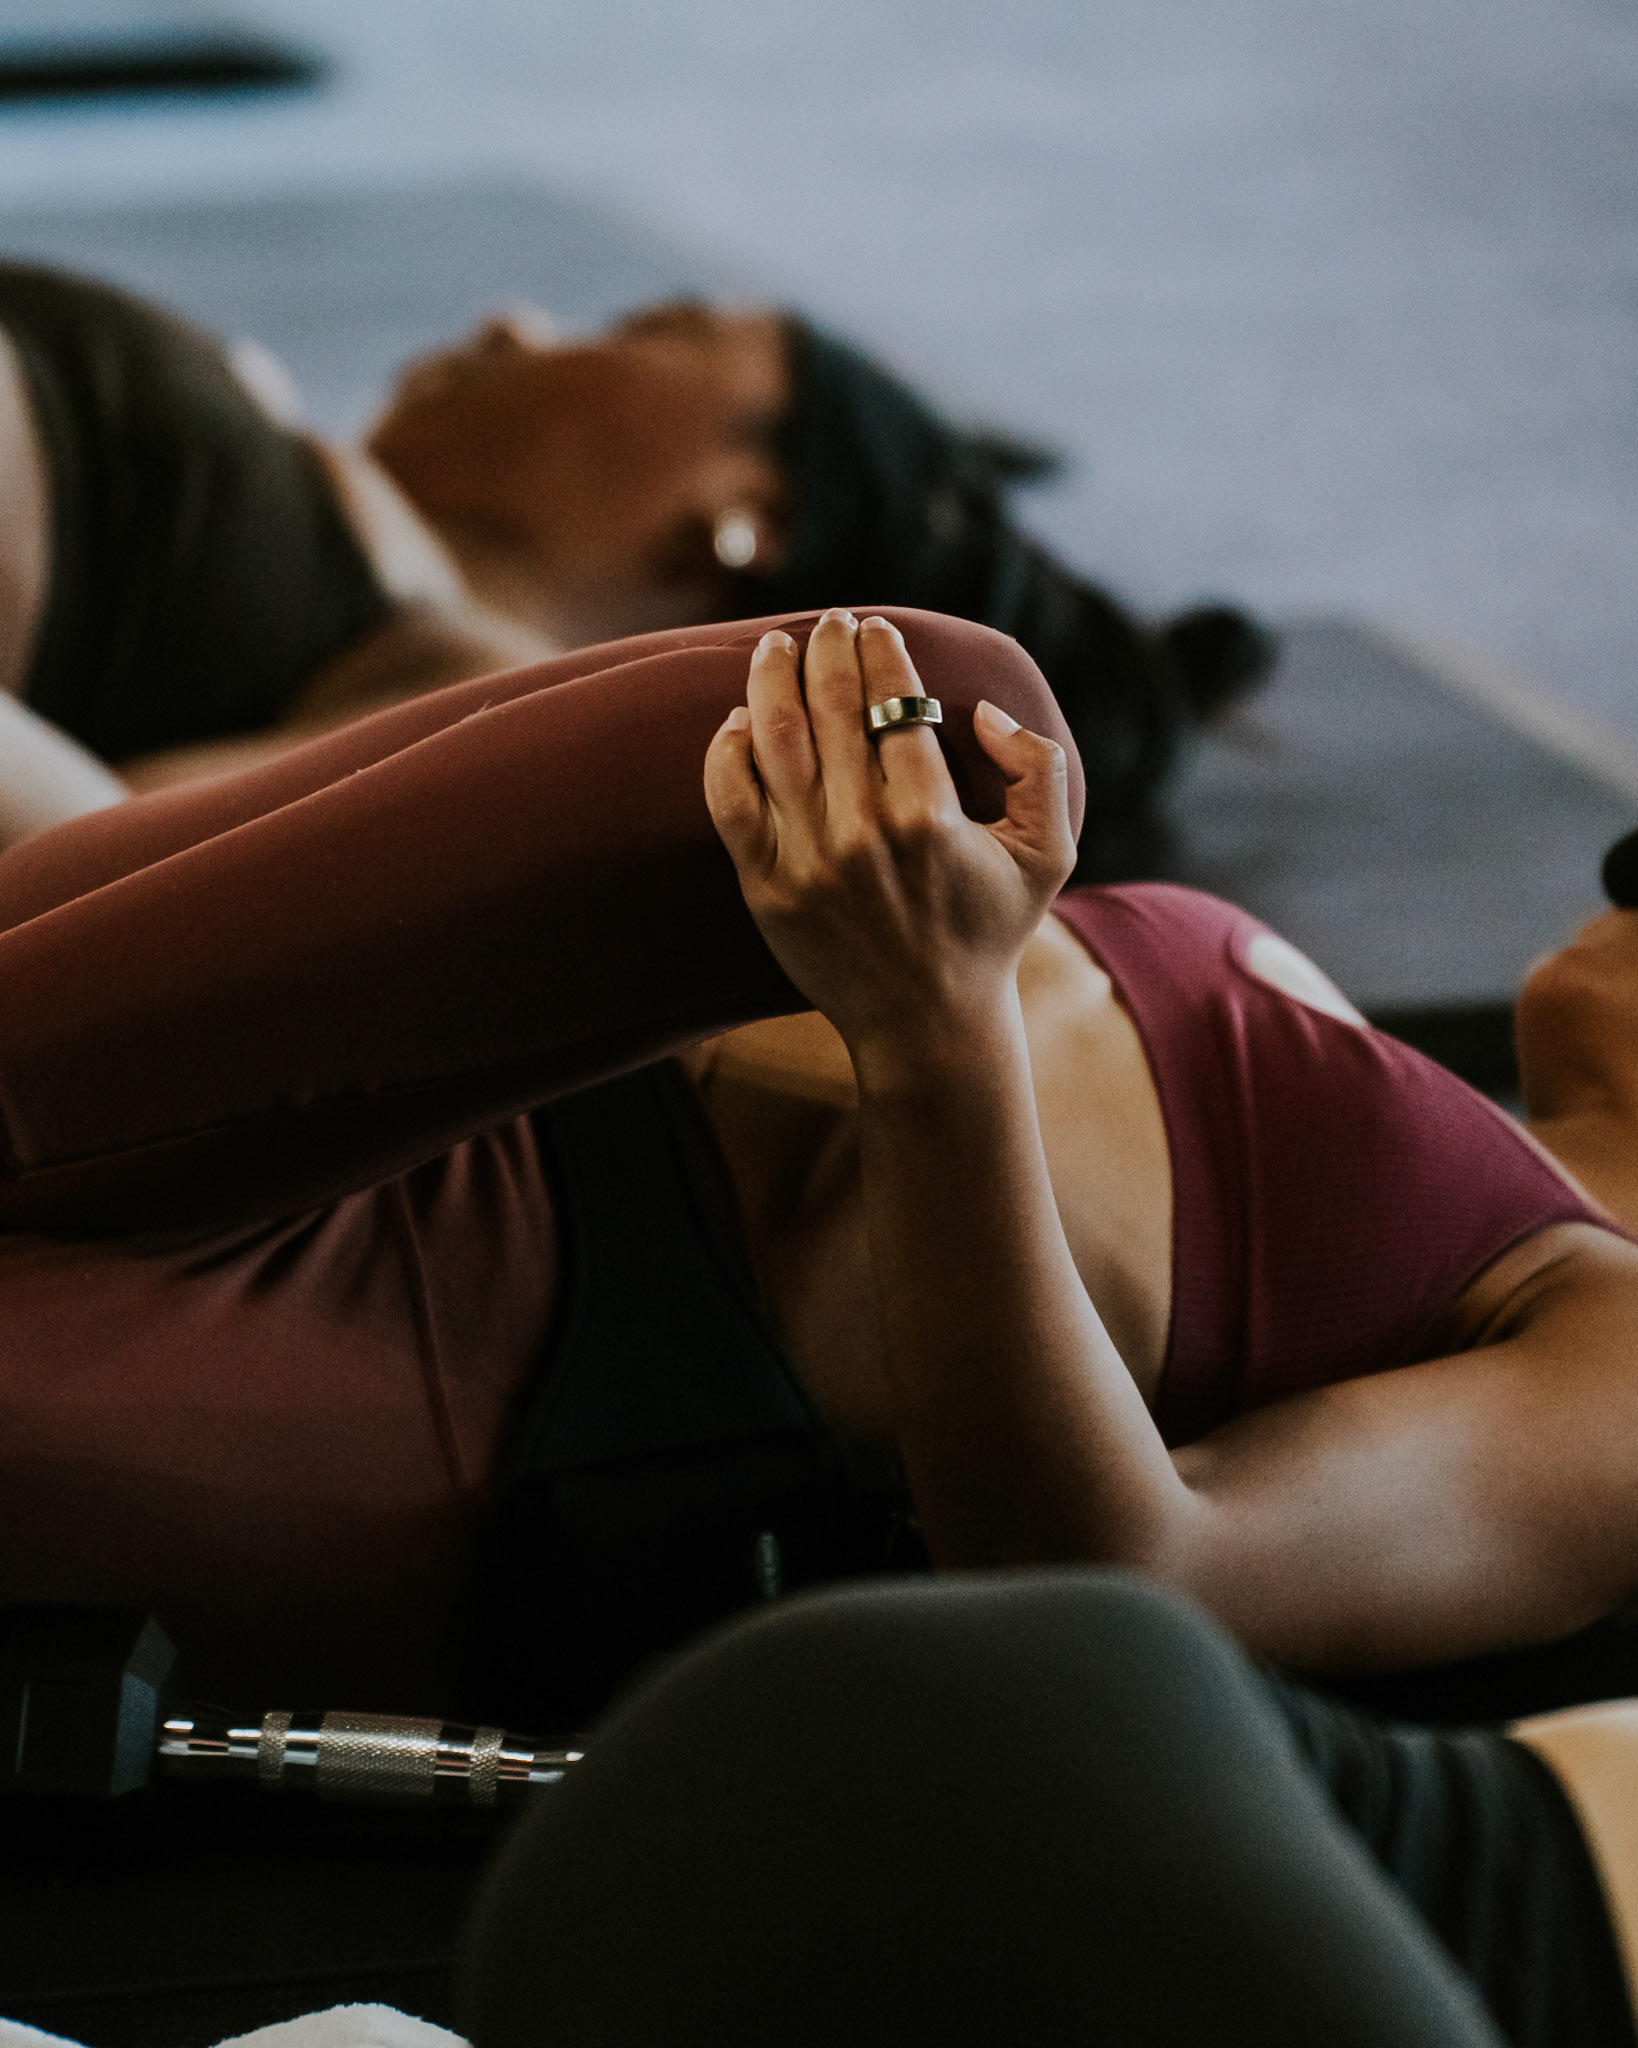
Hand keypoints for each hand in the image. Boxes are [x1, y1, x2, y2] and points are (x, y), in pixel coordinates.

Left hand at [704, 608, 1075, 1080]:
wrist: (926, 1023)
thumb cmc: (988, 930)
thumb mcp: (1048, 851)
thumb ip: (1037, 769)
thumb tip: (981, 712)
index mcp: (931, 815)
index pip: (893, 705)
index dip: (881, 653)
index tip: (875, 627)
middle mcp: (864, 832)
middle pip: (830, 708)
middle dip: (828, 649)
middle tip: (829, 622)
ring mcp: (808, 860)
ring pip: (775, 740)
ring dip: (771, 679)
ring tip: (776, 648)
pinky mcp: (766, 887)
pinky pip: (731, 801)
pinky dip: (727, 751)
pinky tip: (738, 720)